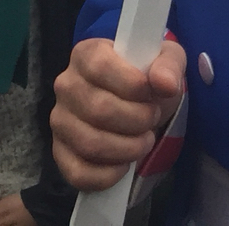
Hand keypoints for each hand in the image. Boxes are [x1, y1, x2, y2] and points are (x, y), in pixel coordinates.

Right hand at [51, 37, 186, 191]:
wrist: (137, 105)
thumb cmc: (146, 78)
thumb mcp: (165, 60)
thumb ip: (168, 66)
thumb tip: (165, 84)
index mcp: (86, 54)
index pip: (101, 67)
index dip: (133, 85)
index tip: (151, 94)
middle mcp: (66, 84)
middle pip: (99, 109)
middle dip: (137, 120)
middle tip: (151, 120)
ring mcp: (60, 121)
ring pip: (90, 144)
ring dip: (127, 149)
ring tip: (143, 141)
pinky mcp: (60, 153)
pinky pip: (79, 173)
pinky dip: (108, 175)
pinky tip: (124, 164)